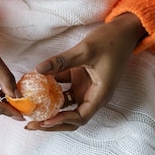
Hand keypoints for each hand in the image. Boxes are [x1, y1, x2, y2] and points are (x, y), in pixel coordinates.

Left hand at [26, 12, 146, 130]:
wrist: (124, 30)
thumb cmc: (111, 40)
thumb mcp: (85, 50)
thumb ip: (62, 61)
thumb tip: (37, 70)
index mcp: (100, 94)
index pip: (80, 116)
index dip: (62, 120)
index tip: (45, 120)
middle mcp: (93, 95)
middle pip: (72, 118)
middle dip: (52, 123)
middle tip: (32, 124)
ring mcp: (85, 88)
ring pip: (65, 106)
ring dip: (49, 109)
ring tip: (30, 111)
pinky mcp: (80, 80)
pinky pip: (63, 90)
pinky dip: (50, 90)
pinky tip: (35, 87)